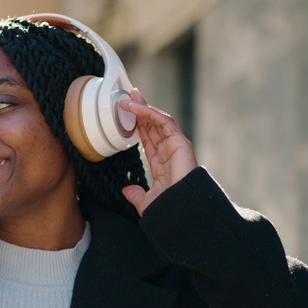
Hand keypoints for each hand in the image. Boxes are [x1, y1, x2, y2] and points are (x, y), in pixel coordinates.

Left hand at [119, 89, 197, 215]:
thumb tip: (126, 191)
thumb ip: (136, 195)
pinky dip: (150, 112)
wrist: (180, 209)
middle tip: (128, 98)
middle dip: (140, 111)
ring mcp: (175, 145)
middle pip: (153, 126)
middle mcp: (169, 152)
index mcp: (162, 164)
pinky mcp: (179, 141)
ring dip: (143, 107)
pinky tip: (137, 107)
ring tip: (130, 97)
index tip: (128, 116)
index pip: (148, 140)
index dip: (139, 127)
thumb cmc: (168, 207)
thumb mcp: (146, 202)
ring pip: (158, 120)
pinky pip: (164, 122)